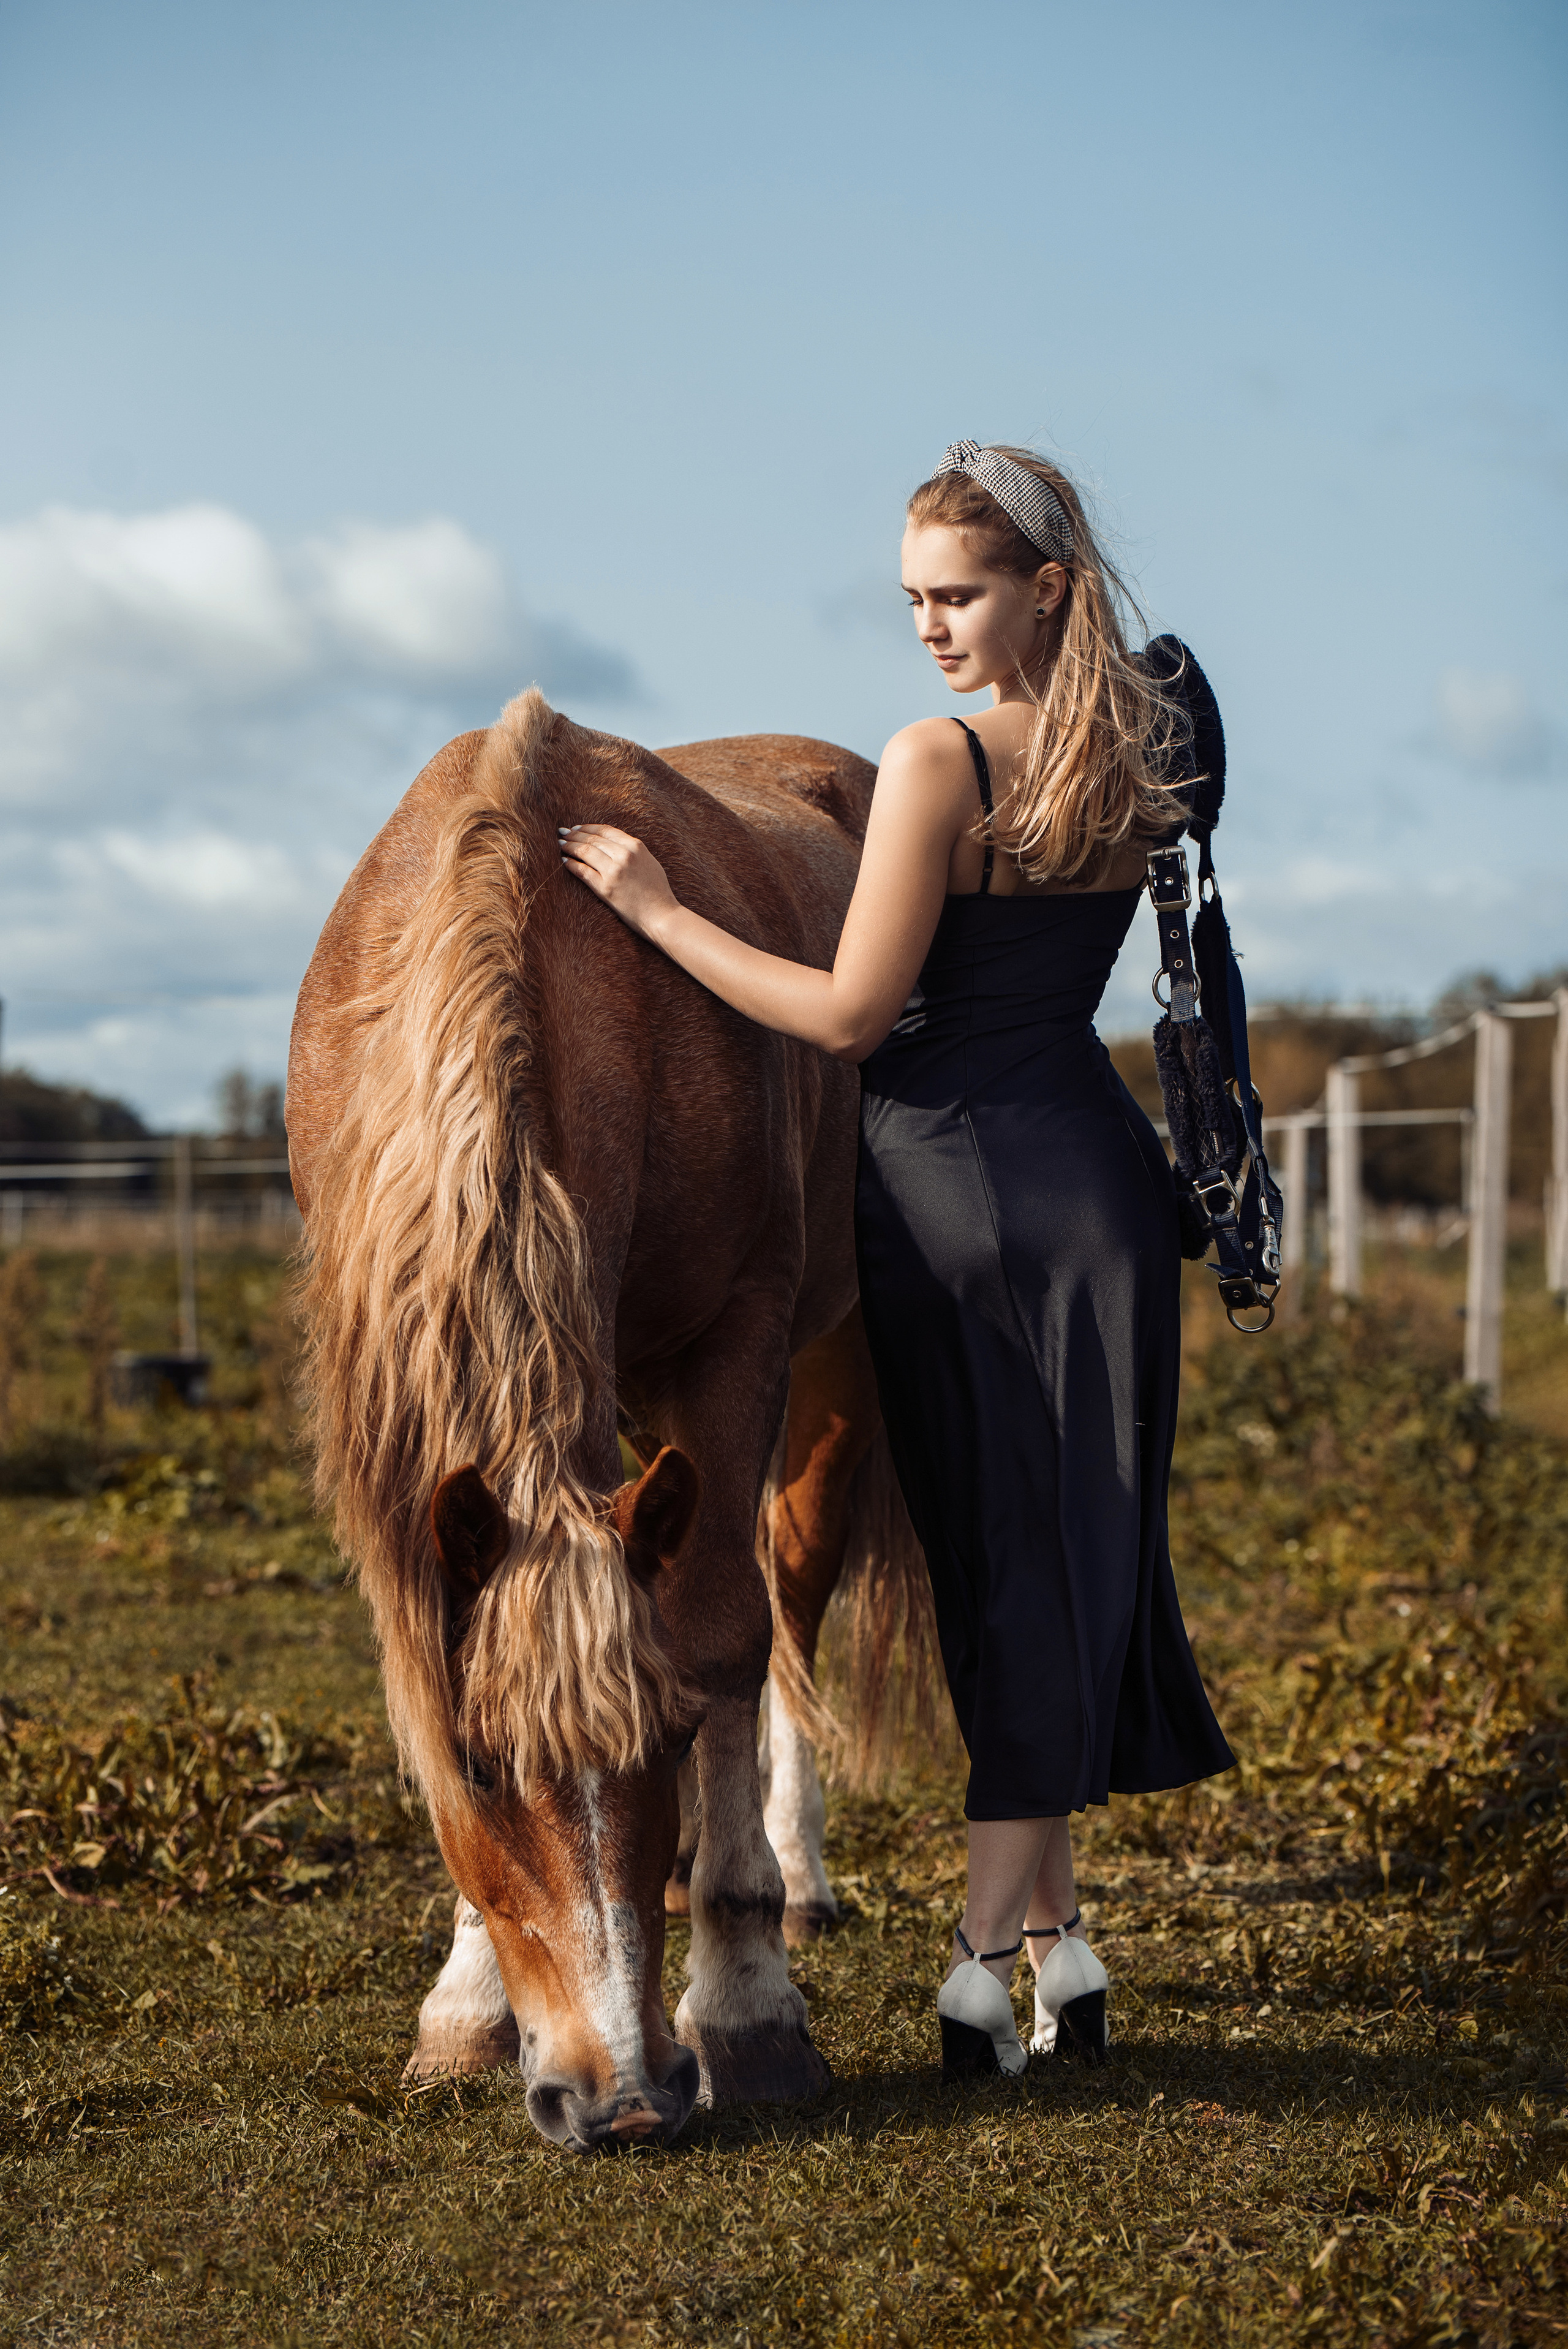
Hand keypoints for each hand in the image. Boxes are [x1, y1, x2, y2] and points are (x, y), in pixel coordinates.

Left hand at [559, 822, 679, 940]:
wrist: (662, 915)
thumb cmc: (658, 892)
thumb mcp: (650, 862)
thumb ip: (633, 851)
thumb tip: (612, 844)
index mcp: (635, 846)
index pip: (605, 830)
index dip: (588, 827)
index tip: (577, 828)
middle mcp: (623, 855)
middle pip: (592, 839)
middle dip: (574, 835)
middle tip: (563, 833)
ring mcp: (613, 871)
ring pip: (584, 852)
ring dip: (569, 846)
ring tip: (561, 844)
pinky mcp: (605, 888)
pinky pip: (582, 871)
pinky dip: (570, 864)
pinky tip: (564, 861)